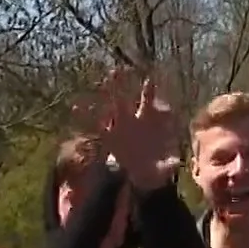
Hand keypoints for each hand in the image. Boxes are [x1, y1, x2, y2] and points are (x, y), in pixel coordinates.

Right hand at [77, 69, 181, 192]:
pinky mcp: (109, 137)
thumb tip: (174, 164)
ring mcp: (121, 126)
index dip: (149, 90)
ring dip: (105, 95)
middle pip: (127, 96)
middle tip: (117, 70)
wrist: (146, 176)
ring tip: (96, 82)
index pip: (149, 100)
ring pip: (111, 105)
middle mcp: (134, 118)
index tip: (146, 79)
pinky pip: (96, 124)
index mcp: (151, 119)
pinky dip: (85, 116)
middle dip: (122, 83)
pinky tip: (74, 108)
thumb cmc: (159, 168)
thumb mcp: (166, 167)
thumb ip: (168, 164)